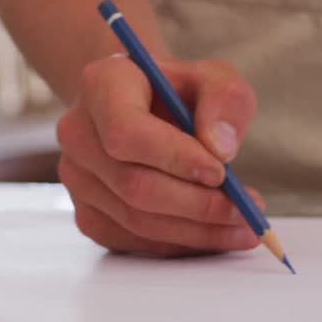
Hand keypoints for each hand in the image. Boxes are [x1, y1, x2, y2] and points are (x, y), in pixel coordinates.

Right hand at [56, 55, 263, 256]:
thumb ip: (225, 100)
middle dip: (197, 205)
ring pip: (135, 220)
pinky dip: (177, 243)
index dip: (174, 158)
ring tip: (242, 226)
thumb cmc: (178, 92)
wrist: (144, 108)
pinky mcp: (86, 213)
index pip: (126, 132)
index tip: (220, 172)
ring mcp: (76, 178)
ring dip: (195, 231)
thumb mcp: (213, 77)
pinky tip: (211, 233)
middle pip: (133, 184)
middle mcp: (77, 133)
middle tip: (245, 211)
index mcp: (101, 86)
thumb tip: (220, 150)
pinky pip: (132, 241)